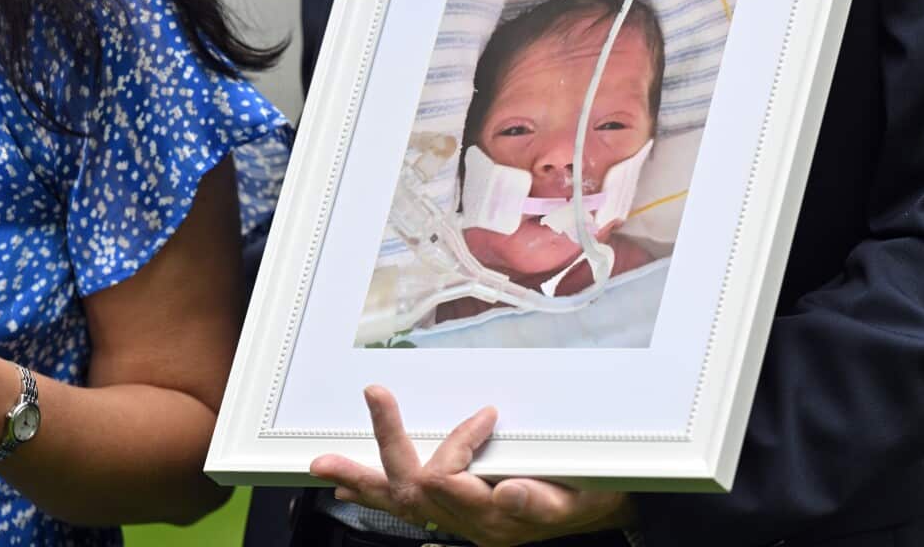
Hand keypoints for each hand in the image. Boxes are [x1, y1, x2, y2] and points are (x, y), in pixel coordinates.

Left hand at [310, 386, 635, 546]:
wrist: (599, 511)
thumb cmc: (590, 495)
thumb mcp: (577, 498)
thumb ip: (540, 501)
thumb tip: (506, 490)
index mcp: (493, 520)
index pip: (447, 476)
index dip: (459, 441)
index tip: (487, 415)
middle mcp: (468, 524)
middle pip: (410, 489)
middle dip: (386, 443)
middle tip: (375, 398)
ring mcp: (459, 523)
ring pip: (400, 502)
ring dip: (361, 480)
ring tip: (324, 467)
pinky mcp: (457, 515)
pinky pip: (406, 509)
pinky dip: (375, 496)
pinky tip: (350, 490)